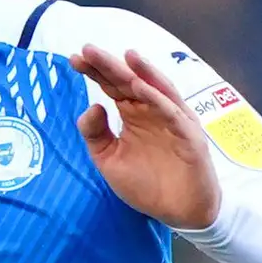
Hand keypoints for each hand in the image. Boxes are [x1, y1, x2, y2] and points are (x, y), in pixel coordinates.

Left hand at [75, 45, 222, 231]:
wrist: (180, 212)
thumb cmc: (148, 185)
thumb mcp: (110, 160)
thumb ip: (95, 135)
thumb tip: (90, 106)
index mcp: (133, 113)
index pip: (112, 86)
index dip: (95, 72)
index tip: (73, 59)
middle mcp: (152, 110)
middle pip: (129, 81)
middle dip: (109, 65)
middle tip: (88, 50)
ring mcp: (172, 120)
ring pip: (155, 89)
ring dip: (139, 72)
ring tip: (122, 56)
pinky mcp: (188, 135)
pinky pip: (172, 113)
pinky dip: (157, 98)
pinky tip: (141, 87)